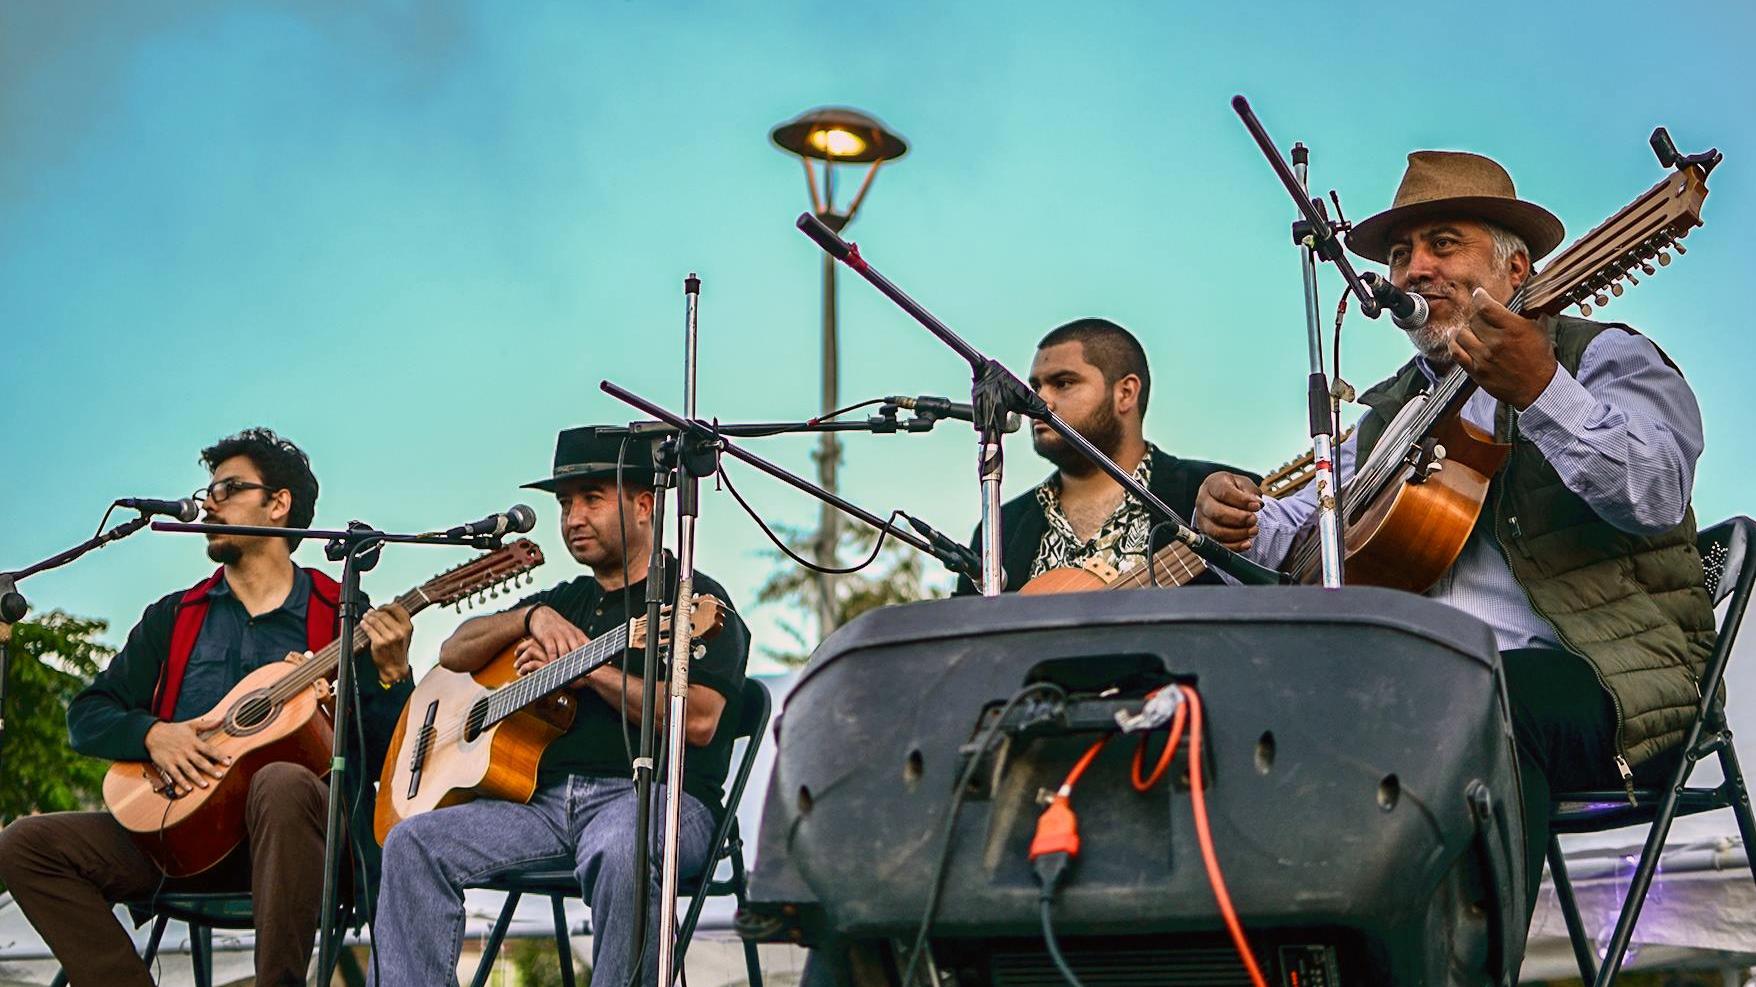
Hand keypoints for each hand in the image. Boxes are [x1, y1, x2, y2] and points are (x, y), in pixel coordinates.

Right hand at [144, 718, 229, 795]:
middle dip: (210, 769)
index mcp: (193, 742)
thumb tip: (222, 719)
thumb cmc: (174, 730)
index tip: (228, 762)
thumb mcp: (191, 725)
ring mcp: (177, 759)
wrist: (153, 733)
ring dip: (197, 778)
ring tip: (205, 785)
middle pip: (200, 761)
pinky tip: (188, 789)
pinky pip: (175, 775)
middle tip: (220, 776)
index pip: (209, 750)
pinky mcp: (168, 764)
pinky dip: (182, 782)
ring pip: (188, 770)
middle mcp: (186, 751)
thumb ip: (207, 724)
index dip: (219, 756)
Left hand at [361, 602, 413, 684]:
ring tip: (366, 616)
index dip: (386, 606)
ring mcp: (389, 637)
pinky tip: (363, 624)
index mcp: (407, 627)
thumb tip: (394, 604)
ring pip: (375, 621)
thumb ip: (401, 620)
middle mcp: (399, 631)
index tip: (381, 607)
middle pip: (384, 614)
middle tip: (370, 612)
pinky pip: (369, 630)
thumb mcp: (405, 635)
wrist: (395, 668)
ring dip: (368, 617)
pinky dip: (364, 625)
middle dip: (375, 612)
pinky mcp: (379, 643)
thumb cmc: (399, 652)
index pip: (397, 608)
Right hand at [516, 606, 589, 677]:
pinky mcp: (547, 637)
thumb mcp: (572, 632)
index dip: (594, 658)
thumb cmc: (558, 627)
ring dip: (567, 665)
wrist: (541, 614)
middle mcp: (570, 635)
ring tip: (569, 676)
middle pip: (578, 652)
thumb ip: (580, 643)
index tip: (601, 666)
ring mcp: (559, 636)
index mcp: (578, 634)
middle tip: (583, 676)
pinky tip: (554, 668)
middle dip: (581, 664)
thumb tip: (592, 655)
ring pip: (565, 653)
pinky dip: (553, 661)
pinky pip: (552, 651)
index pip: (589, 647)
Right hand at [1194, 472, 1262, 551]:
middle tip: (1254, 519)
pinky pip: (1218, 544)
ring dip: (1238, 534)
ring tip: (1253, 530)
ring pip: (1216, 531)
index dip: (1242, 501)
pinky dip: (1234, 546)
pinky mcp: (1205, 534)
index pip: (1224, 493)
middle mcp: (1203, 501)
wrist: (1222, 498)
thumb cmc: (1233, 489)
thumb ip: (1250, 491)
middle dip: (1239, 519)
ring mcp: (1202, 519)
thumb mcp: (1243, 483)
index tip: (1257, 506)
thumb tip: (1257, 503)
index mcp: (1212, 484)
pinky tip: (1246, 543)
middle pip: (1217, 514)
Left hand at [1450, 288, 1557, 409]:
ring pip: (1461, 334)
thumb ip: (1530, 312)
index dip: (1480, 297)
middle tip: (1480, 316)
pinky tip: (1456, 339)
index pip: (1485, 306)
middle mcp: (1496, 342)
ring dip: (1464, 328)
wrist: (1537, 388)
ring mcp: (1483, 357)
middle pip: (1473, 319)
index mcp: (1513, 329)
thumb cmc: (1540, 359)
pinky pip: (1456, 352)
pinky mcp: (1476, 371)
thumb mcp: (1540, 330)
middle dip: (1476, 315)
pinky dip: (1453, 343)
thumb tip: (1526, 297)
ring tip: (1468, 327)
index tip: (1479, 295)